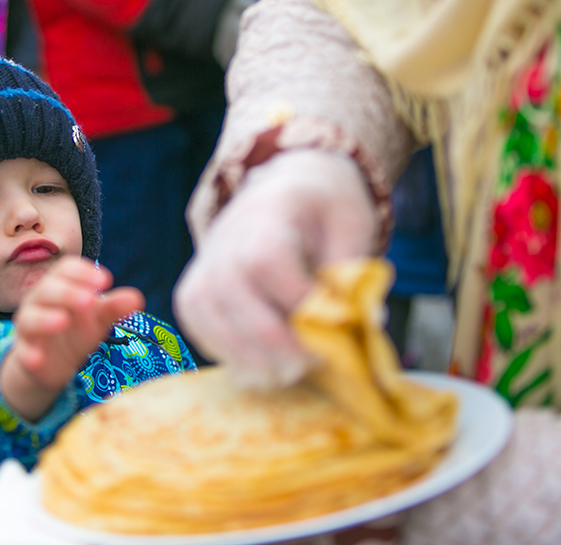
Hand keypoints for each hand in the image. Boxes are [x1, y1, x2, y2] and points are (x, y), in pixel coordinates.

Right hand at [0, 257, 143, 421]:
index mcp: (59, 286)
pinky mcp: (24, 354)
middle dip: (67, 293)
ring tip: (63, 321)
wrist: (51, 363)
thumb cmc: (75, 330)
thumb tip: (137, 298)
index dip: (83, 272)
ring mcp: (29, 328)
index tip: (106, 281)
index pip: (65, 269)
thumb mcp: (97, 318)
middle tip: (89, 300)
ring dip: (45, 318)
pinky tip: (38, 359)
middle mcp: (40, 302)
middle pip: (47, 290)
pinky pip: (22, 352)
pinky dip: (28, 354)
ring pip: (29, 318)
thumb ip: (114, 307)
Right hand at [174, 149, 376, 388]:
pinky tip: (258, 363)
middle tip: (311, 363)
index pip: (267, 261)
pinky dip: (224, 350)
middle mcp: (226, 236)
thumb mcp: (352, 226)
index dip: (297, 302)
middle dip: (274, 340)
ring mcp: (204, 262)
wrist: (287, 186)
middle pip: (232, 293)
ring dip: (247, 354)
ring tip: (285, 373)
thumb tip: (366, 320)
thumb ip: (354, 274)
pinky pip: (196, 323)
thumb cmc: (324, 209)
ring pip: (208, 314)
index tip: (332, 327)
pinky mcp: (194, 286)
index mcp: (269, 212)